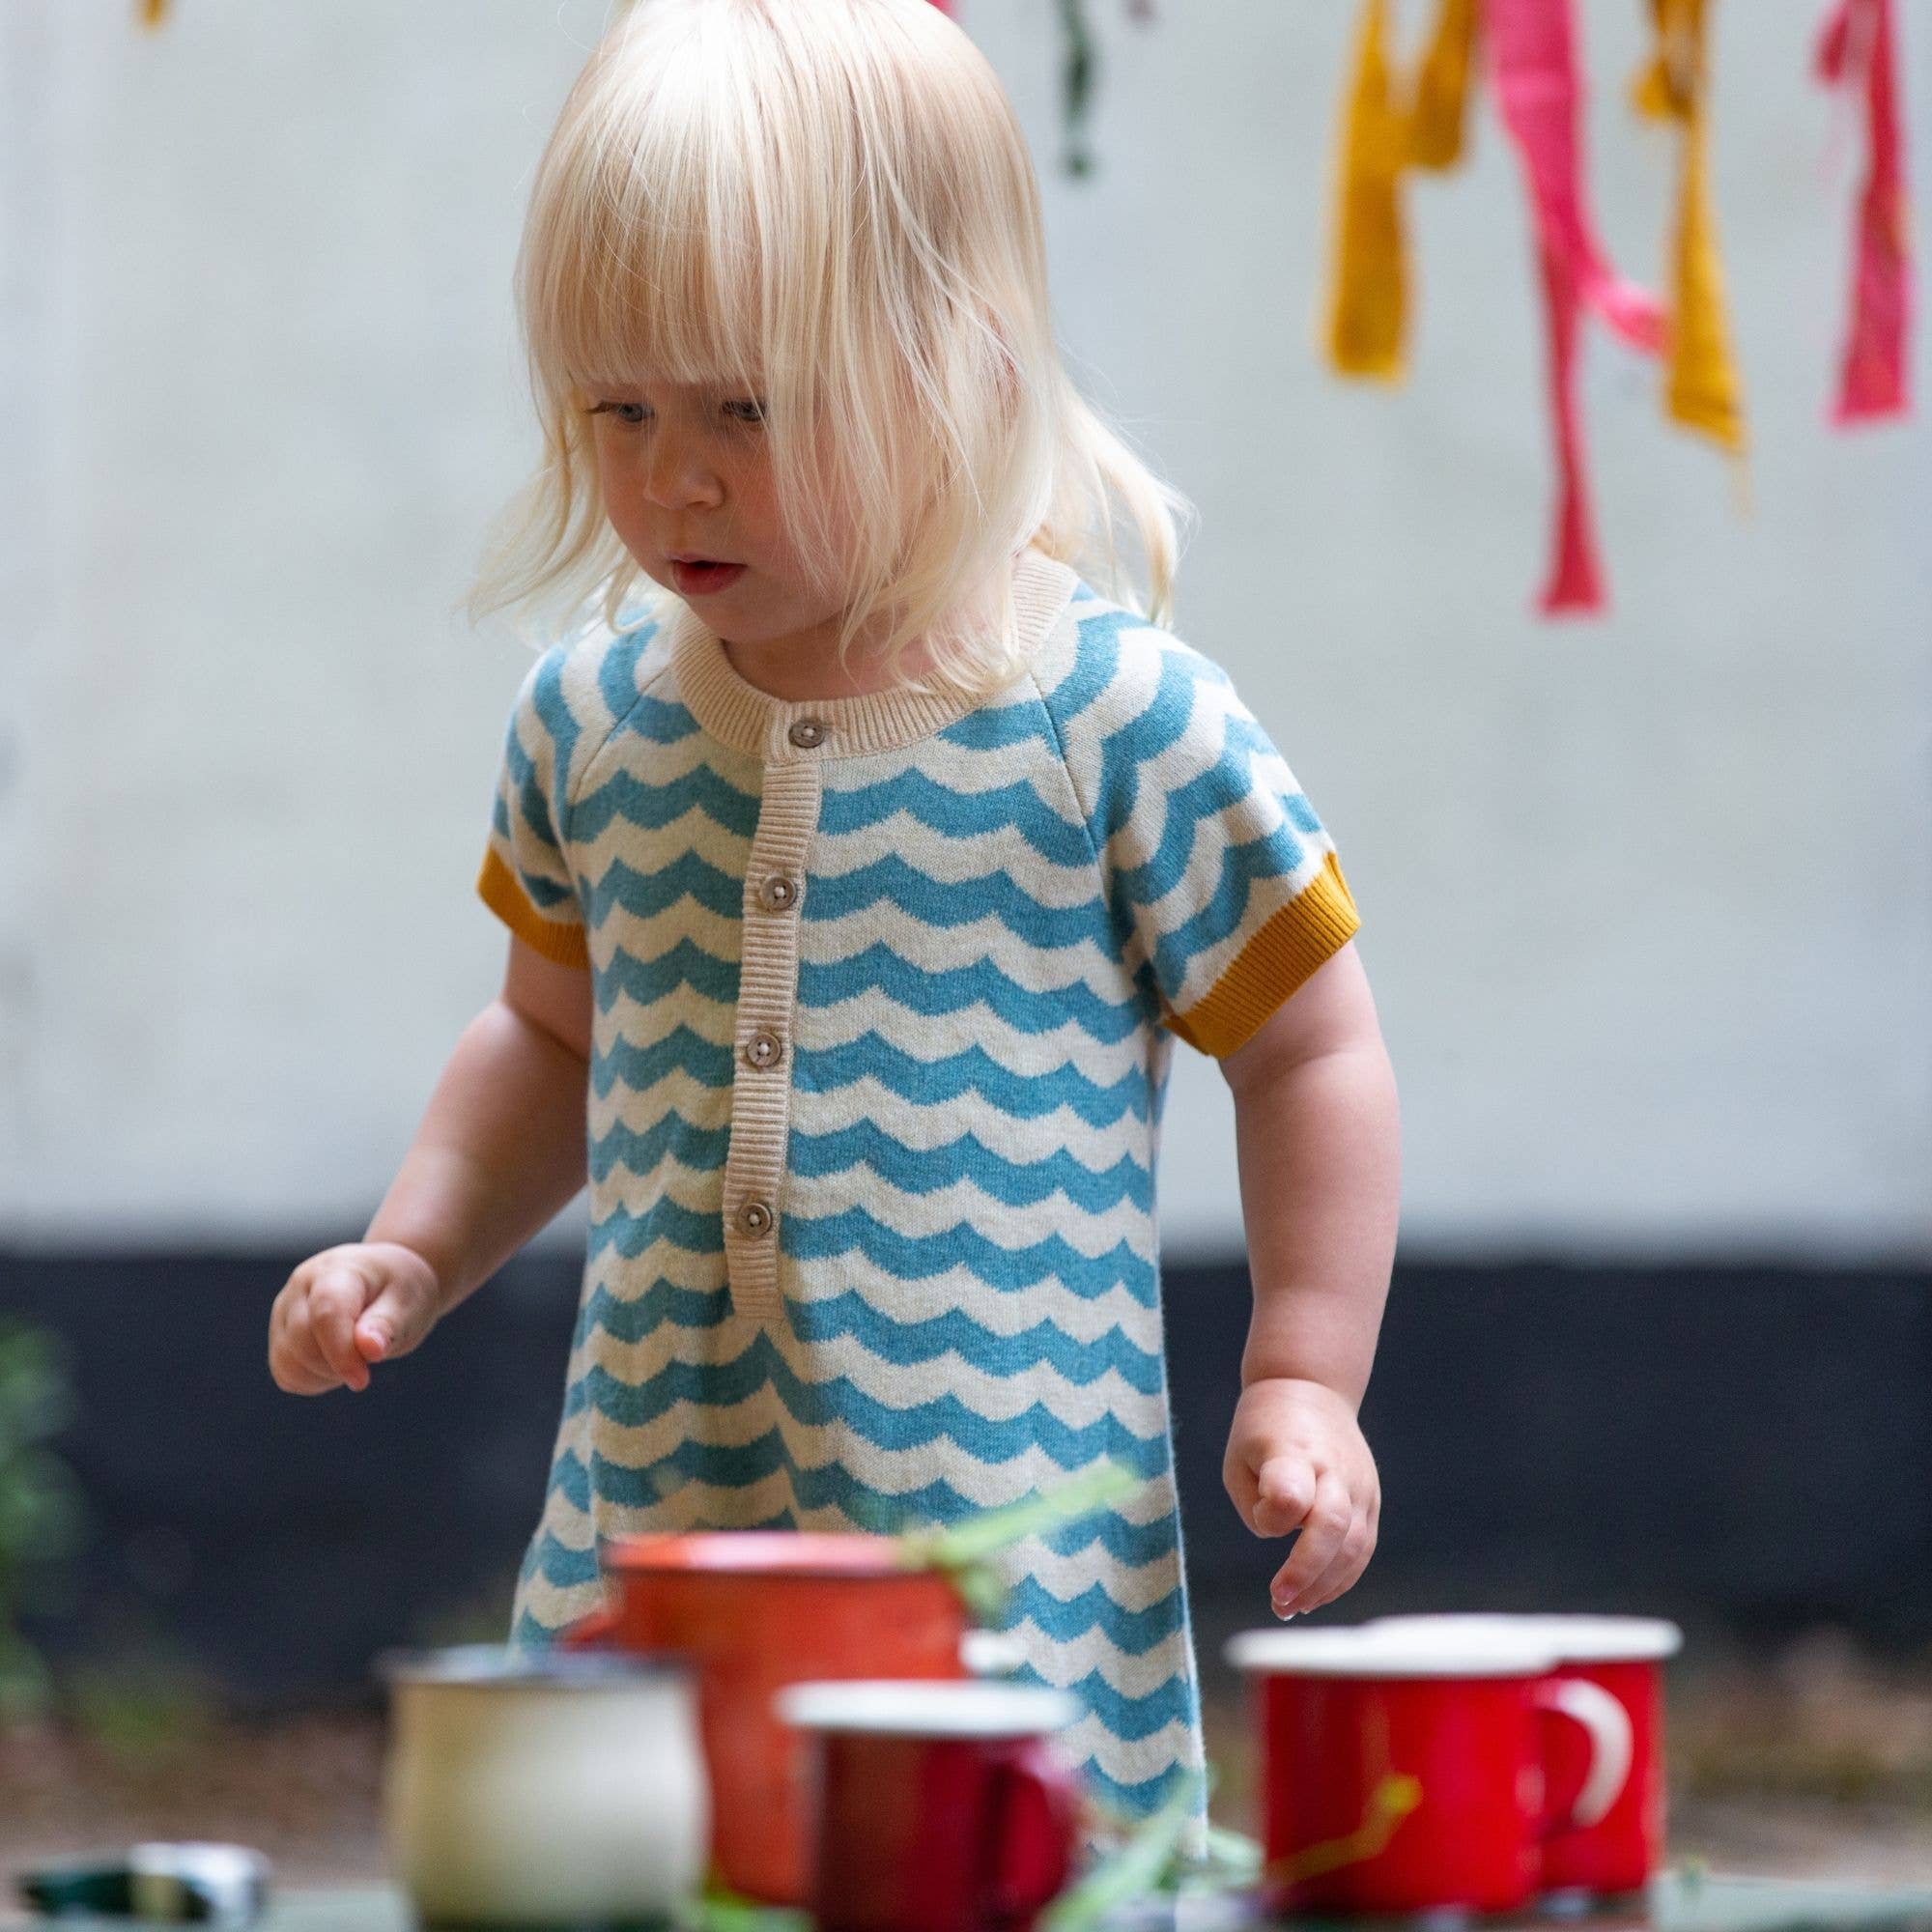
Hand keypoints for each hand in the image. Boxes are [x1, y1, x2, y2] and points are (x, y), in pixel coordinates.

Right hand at [267, 1241, 442, 1393]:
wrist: (383, 1279)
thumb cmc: (397, 1289)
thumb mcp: (408, 1301)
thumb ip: (388, 1325)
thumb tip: (369, 1349)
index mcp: (337, 1269)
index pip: (326, 1313)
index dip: (341, 1353)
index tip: (362, 1380)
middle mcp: (301, 1286)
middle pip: (302, 1341)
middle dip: (337, 1366)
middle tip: (369, 1359)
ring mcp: (284, 1310)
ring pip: (287, 1361)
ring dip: (323, 1375)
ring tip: (355, 1357)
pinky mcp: (279, 1334)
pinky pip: (284, 1372)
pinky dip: (311, 1381)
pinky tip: (337, 1365)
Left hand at [1223, 1376, 1379, 1618]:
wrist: (1310, 1387)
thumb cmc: (1264, 1430)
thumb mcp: (1239, 1457)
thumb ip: (1254, 1504)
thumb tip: (1282, 1538)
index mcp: (1293, 1450)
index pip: (1291, 1491)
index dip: (1275, 1516)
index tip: (1262, 1517)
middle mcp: (1333, 1468)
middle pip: (1331, 1526)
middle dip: (1305, 1572)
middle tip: (1279, 1600)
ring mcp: (1359, 1484)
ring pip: (1354, 1546)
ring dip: (1324, 1585)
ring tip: (1291, 1607)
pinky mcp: (1371, 1498)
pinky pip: (1363, 1547)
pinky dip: (1342, 1578)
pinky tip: (1316, 1596)